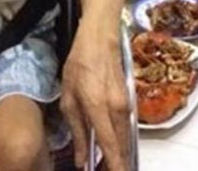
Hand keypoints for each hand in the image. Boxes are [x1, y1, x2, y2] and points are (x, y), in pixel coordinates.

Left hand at [60, 29, 129, 170]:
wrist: (100, 39)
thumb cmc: (80, 64)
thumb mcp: (69, 96)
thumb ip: (77, 129)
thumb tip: (82, 158)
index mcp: (97, 106)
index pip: (109, 143)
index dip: (114, 164)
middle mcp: (116, 107)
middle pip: (121, 144)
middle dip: (118, 162)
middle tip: (109, 170)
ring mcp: (125, 103)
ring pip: (125, 136)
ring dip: (120, 152)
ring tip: (110, 164)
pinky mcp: (129, 100)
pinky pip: (126, 125)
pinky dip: (121, 138)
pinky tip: (113, 144)